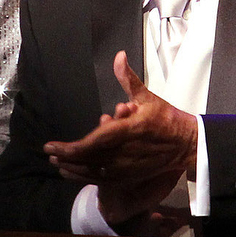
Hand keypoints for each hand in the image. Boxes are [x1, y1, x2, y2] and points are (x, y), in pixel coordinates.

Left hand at [44, 51, 197, 225]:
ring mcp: (127, 167)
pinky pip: (102, 180)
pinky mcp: (129, 176)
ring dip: (73, 168)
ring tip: (57, 163)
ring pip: (93, 171)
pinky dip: (85, 177)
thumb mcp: (147, 96)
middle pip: (88, 159)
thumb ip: (128, 78)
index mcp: (128, 130)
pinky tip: (74, 173)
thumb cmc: (166, 118)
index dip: (70, 147)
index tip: (52, 145)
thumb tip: (119, 56)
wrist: (186, 144)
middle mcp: (125, 152)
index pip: (93, 142)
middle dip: (65, 157)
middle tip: (49, 152)